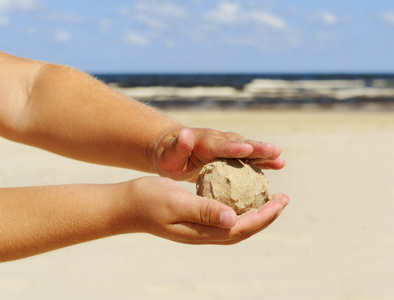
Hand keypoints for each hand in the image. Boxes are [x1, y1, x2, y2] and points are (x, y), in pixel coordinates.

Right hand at [122, 176, 288, 244]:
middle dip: (266, 215)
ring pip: (235, 224)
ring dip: (254, 212)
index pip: (242, 227)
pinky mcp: (194, 219)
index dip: (265, 215)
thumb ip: (203, 210)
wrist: (126, 205)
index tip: (282, 200)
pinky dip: (237, 206)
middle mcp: (204, 234)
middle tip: (283, 198)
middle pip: (243, 229)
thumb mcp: (175, 202)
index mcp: (202, 232)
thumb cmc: (147, 201)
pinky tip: (239, 194)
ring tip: (268, 198)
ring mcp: (198, 228)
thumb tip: (233, 219)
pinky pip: (223, 215)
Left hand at [153, 127, 284, 181]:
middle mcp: (219, 141)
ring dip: (264, 154)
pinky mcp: (232, 154)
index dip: (233, 148)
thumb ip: (177, 147)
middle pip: (240, 144)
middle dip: (257, 148)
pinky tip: (278, 164)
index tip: (247, 148)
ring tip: (281, 159)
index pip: (219, 145)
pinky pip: (249, 158)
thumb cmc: (170, 157)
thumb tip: (185, 133)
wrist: (175, 151)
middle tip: (274, 151)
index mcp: (204, 143)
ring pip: (248, 149)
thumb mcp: (168, 155)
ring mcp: (227, 147)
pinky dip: (263, 161)